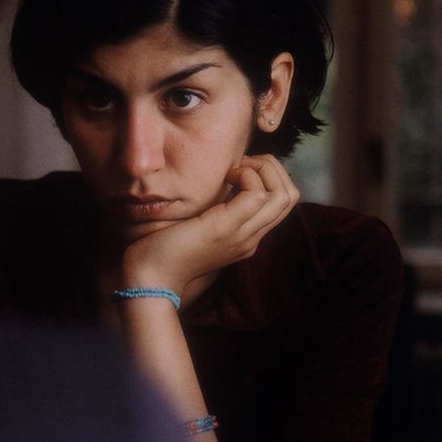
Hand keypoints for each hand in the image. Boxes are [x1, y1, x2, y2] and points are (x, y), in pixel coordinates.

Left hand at [117, 155, 298, 296]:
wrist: (151, 277)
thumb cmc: (165, 249)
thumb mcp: (198, 228)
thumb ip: (216, 212)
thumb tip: (222, 183)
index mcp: (246, 238)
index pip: (282, 204)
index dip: (269, 178)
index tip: (239, 170)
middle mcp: (251, 238)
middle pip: (290, 197)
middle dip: (273, 168)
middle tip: (243, 164)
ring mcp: (242, 234)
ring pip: (283, 195)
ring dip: (263, 170)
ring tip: (236, 169)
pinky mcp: (226, 228)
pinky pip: (257, 194)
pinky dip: (247, 176)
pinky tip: (226, 177)